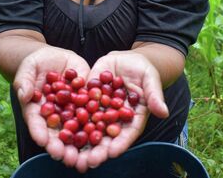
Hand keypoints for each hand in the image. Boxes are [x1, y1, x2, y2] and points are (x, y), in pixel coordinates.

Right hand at [13, 46, 90, 166]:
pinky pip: (94, 111)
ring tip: (87, 157)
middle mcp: (56, 115)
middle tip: (68, 158)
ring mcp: (72, 110)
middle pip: (58, 133)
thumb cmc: (36, 64)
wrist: (55, 58)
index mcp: (37, 110)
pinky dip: (100, 123)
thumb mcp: (28, 68)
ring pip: (77, 128)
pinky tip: (107, 132)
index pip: (37, 124)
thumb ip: (24, 81)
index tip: (43, 141)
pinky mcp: (87, 101)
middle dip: (63, 146)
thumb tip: (24, 95)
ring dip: (83, 143)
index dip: (39, 133)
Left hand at [74, 51, 169, 171]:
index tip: (112, 153)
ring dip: (79, 141)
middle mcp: (114, 118)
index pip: (126, 134)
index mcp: (132, 118)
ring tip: (70, 153)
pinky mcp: (87, 99)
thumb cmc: (144, 70)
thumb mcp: (150, 80)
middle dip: (97, 149)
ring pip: (88, 128)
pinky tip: (58, 128)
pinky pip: (77, 109)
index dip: (120, 144)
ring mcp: (99, 110)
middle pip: (106, 137)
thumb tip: (164, 112)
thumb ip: (154, 96)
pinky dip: (68, 119)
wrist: (126, 59)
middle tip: (87, 162)